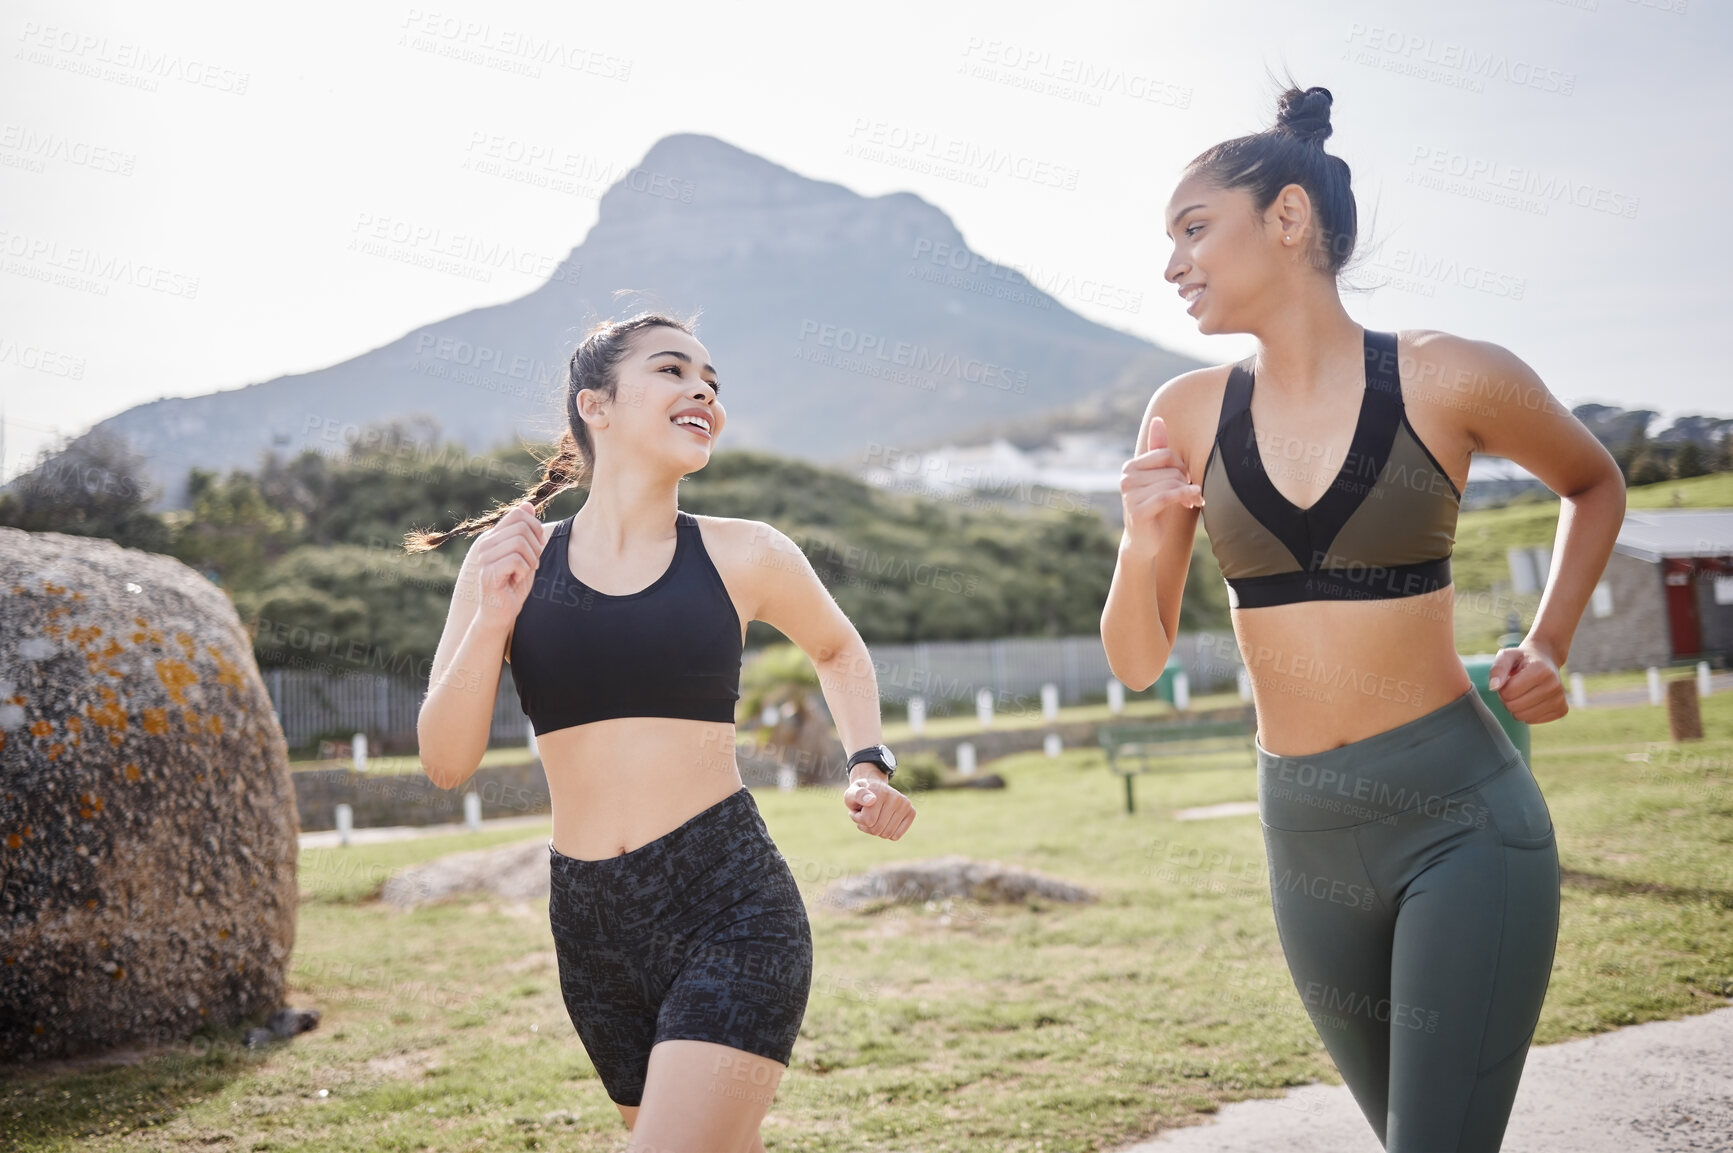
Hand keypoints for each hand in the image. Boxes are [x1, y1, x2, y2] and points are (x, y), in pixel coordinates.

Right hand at [469, 501, 548, 626]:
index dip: (536, 527)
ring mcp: (484, 558)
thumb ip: (526, 532)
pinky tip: (517, 580)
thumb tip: (528, 505)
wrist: (501, 613)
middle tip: (532, 564)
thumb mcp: (525, 555)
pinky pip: (516, 560)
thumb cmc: (514, 585)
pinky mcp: (488, 573)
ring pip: (520, 542)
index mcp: (494, 537)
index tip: (538, 546)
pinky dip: (524, 571)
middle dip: (536, 546)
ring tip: (524, 573)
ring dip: (530, 560)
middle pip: (522, 527)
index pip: (518, 514)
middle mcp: (486, 544)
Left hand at [843, 767, 915, 839]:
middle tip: (865, 814)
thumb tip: (871, 800)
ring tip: (874, 816)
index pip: (868, 820)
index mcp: (879, 790)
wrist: (874, 788)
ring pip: (886, 834)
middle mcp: (895, 796)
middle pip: (877, 829)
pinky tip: (884, 821)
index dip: (858, 819)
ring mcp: (905, 804)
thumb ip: (856, 796)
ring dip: (875, 830)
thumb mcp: (851, 794)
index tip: (857, 809)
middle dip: (866, 826)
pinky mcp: (911, 812)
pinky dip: (886, 834)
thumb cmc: (859, 796)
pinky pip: (895, 836)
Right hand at [1120, 416, 1202, 557]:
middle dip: (1186, 482)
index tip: (1186, 480)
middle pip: (1171, 469)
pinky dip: (1185, 496)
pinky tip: (1194, 501)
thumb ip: (1157, 450)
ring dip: (1188, 493)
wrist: (1143, 541)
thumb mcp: (1157, 477)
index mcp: (1130, 467)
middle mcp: (1126, 479)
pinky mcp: (1138, 511)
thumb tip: (1158, 419)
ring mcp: (1129, 495)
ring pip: (1172, 483)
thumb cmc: (1153, 506)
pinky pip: (1168, 496)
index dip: (1181, 466)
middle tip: (1191, 495)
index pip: (1165, 454)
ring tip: (1191, 503)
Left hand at [1488, 641, 1566, 723]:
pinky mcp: (1562, 710)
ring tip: (1522, 693)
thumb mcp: (1506, 656)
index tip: (1508, 680)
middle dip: (1507, 699)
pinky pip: (1532, 721)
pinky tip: (1532, 700)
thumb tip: (1493, 687)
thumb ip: (1497, 669)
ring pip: (1522, 717)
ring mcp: (1560, 699)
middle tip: (1513, 687)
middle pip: (1514, 707)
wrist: (1545, 660)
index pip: (1508, 693)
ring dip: (1516, 707)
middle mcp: (1555, 685)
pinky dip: (1527, 713)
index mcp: (1541, 670)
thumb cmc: (1522, 659)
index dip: (1502, 689)